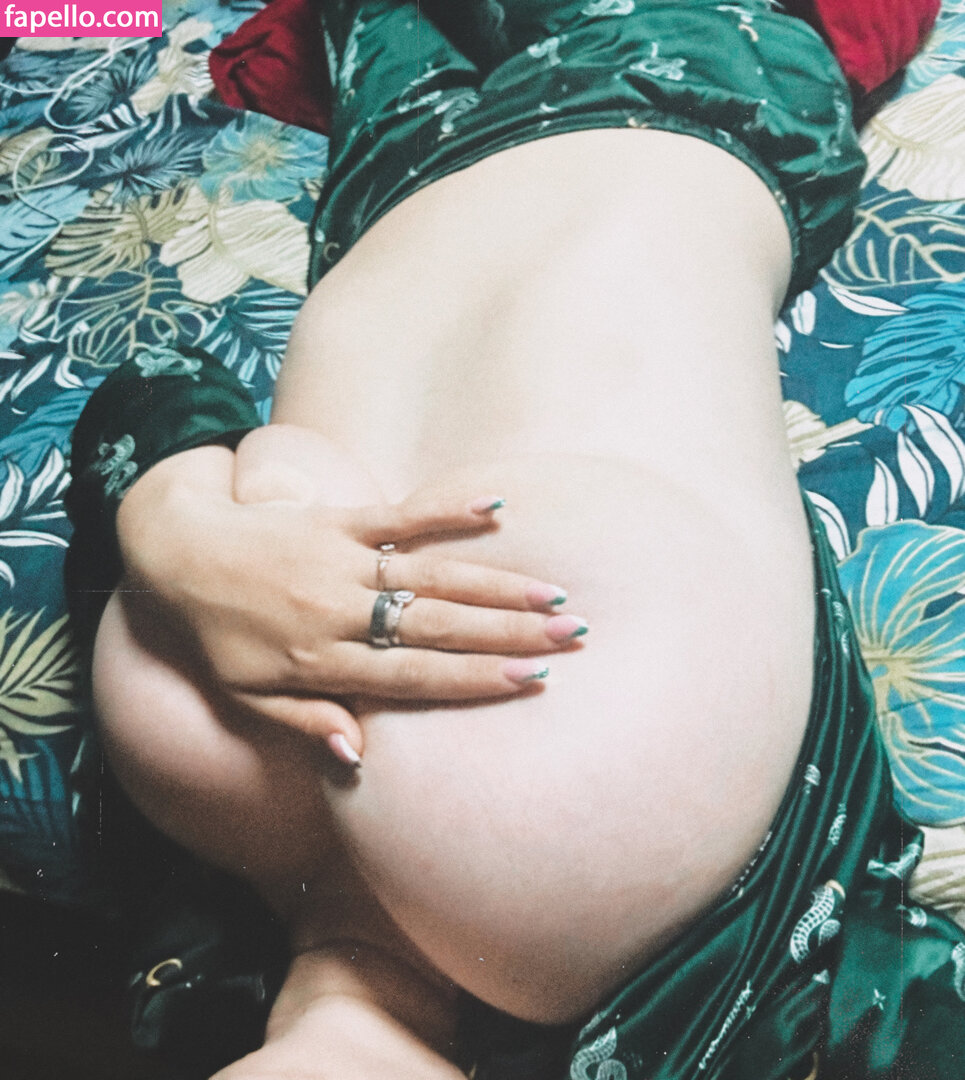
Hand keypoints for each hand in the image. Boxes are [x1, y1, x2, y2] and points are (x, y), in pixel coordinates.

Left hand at [115, 443, 584, 762]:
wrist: (179, 553)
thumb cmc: (220, 635)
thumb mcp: (248, 696)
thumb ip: (306, 722)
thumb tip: (359, 757)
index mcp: (321, 662)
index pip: (412, 676)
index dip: (474, 679)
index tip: (532, 680)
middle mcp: (340, 612)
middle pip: (436, 626)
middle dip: (508, 633)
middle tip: (570, 636)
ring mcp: (341, 561)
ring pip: (430, 575)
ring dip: (494, 583)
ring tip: (552, 594)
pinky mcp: (338, 520)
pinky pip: (398, 516)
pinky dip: (445, 512)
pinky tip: (494, 509)